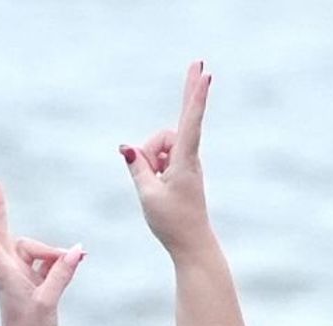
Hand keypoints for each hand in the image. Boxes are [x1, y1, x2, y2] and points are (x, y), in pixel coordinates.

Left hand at [0, 176, 82, 325]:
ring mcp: (21, 277)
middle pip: (6, 230)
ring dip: (55, 253)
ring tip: (79, 261)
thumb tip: (77, 250)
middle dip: (0, 205)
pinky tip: (76, 263)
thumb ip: (61, 274)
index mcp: (6, 272)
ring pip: (37, 251)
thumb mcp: (49, 302)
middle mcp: (10, 270)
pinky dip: (61, 263)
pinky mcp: (33, 286)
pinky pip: (48, 265)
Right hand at [121, 62, 214, 254]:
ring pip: (156, 147)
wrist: (191, 244)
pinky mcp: (180, 169)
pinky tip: (157, 187)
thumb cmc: (172, 222)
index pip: (190, 121)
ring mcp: (185, 162)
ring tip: (157, 188)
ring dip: (149, 163)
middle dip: (169, 124)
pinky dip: (150, 168)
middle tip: (190, 86)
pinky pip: (156, 158)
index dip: (195, 96)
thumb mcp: (147, 193)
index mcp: (185, 161)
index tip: (204, 74)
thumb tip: (127, 148)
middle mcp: (189, 158)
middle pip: (166, 132)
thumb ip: (136, 166)